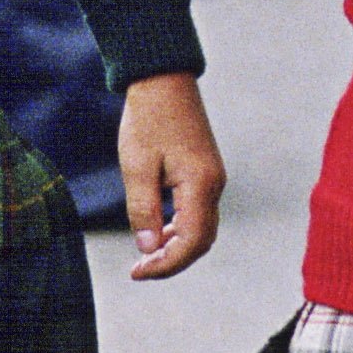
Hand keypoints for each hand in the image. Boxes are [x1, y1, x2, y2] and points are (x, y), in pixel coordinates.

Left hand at [121, 70, 225, 280]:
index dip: (166, 265)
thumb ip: (143, 210)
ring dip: (176, 247)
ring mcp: (213, 178)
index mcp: (200, 184)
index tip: (137, 272)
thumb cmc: (148, 120)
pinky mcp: (205, 172)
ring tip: (144, 255)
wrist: (163, 80)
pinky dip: (180, 229)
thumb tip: (148, 248)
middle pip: (201, 241)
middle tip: (139, 270)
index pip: (191, 242)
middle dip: (172, 261)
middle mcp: (214, 184)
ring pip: (201, 228)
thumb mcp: (137, 167)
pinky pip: (199, 212)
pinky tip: (157, 231)